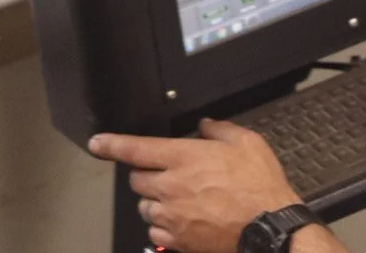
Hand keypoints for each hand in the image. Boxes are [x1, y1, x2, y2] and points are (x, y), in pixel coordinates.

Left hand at [91, 119, 303, 252]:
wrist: (269, 227)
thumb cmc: (259, 186)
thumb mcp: (247, 143)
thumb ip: (220, 130)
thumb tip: (206, 125)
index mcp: (183, 157)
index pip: (136, 148)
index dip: (111, 145)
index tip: (97, 144)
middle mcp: (171, 186)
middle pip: (136, 179)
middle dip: (146, 175)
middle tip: (167, 175)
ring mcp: (172, 216)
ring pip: (144, 207)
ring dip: (154, 201)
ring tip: (177, 200)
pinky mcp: (177, 240)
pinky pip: (154, 233)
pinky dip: (162, 226)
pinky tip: (180, 221)